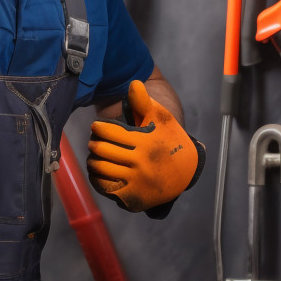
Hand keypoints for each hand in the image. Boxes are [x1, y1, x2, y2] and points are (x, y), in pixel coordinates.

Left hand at [87, 80, 203, 214]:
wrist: (186, 168)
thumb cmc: (170, 138)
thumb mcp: (161, 118)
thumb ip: (144, 102)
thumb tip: (133, 83)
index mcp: (145, 142)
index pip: (109, 133)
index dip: (98, 128)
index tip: (96, 127)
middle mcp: (140, 163)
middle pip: (102, 151)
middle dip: (94, 144)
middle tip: (93, 141)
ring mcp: (136, 181)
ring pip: (101, 168)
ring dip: (93, 161)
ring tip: (95, 155)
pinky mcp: (133, 196)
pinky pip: (106, 187)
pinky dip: (97, 179)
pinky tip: (98, 172)